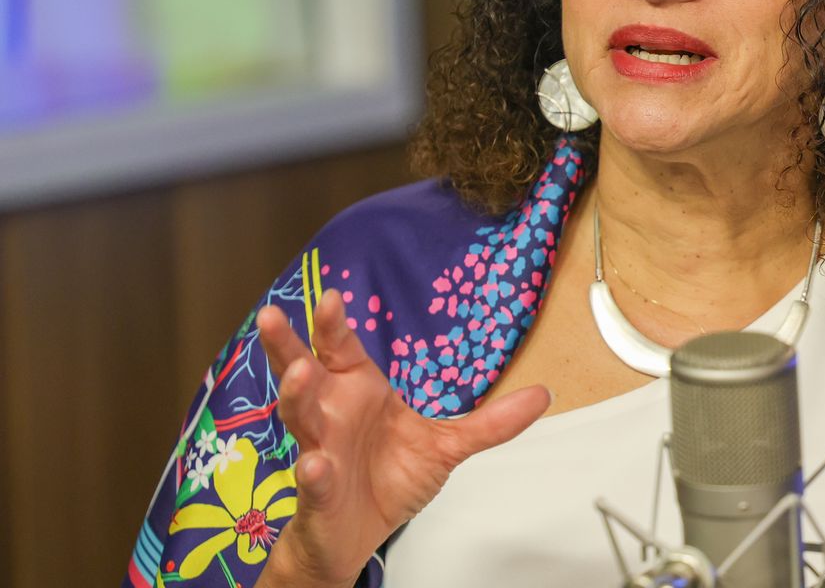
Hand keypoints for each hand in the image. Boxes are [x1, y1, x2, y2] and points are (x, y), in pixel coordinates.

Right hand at [254, 290, 551, 585]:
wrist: (360, 535)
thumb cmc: (388, 480)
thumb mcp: (448, 445)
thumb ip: (492, 422)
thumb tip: (542, 396)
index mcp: (357, 392)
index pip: (340, 349)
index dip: (333, 325)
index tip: (331, 297)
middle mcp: (331, 415)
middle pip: (302, 372)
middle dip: (287, 345)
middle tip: (274, 318)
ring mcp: (320, 452)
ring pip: (299, 419)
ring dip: (296, 397)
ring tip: (300, 375)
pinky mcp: (318, 493)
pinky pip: (313, 480)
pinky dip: (313, 472)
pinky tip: (314, 464)